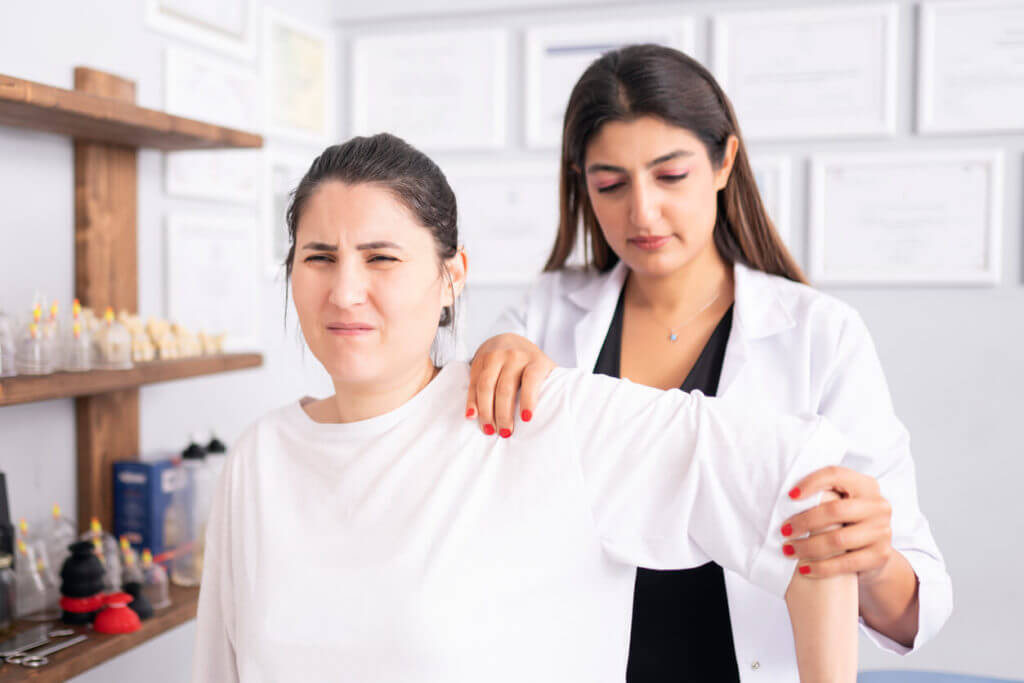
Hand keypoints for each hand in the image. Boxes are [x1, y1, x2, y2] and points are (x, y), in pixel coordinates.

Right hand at [466, 334, 554, 437]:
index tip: (527, 419)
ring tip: (488, 429)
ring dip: (486, 410)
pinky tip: (472, 415)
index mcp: (534, 360)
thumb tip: (556, 414)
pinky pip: (473, 383)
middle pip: (506, 388)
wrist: (508, 339)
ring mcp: (494, 357)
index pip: (531, 379)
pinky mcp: (479, 361)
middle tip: (505, 433)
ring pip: (486, 386)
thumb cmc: (531, 363)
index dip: (529, 398)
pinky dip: (471, 401)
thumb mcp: (544, 369)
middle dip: (504, 413)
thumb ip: (550, 385)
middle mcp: (514, 356)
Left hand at [782, 466, 894, 582]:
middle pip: (835, 510)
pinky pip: (846, 563)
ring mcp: (882, 531)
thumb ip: (825, 496)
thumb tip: (785, 498)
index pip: (835, 474)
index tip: (790, 496)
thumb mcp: (842, 503)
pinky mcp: (881, 555)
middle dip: (804, 521)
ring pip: (838, 539)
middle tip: (784, 531)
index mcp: (866, 485)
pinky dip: (821, 567)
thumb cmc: (849, 524)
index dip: (810, 483)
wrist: (875, 554)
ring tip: (789, 550)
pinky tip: (804, 568)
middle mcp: (878, 505)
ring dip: (808, 547)